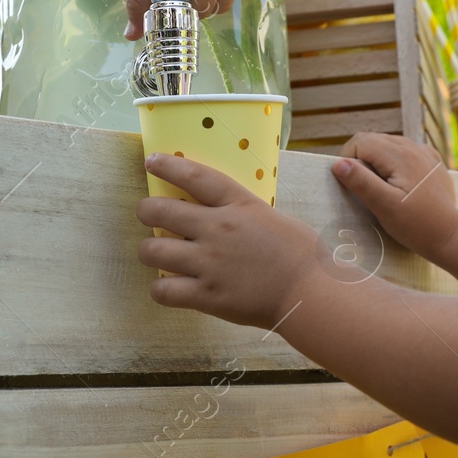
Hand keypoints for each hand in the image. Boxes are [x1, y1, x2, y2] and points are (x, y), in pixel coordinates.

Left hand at [136, 154, 320, 329]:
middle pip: (160, 211)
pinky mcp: (206, 295)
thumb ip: (241, 213)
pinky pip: (163, 290)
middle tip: (148, 215)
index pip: (193, 175)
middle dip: (146, 211)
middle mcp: (217, 229)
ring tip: (155, 253)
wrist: (310, 292)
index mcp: (237, 204)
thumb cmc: (301, 253)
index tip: (151, 161)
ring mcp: (208, 263)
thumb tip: (221, 214)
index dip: (167, 165)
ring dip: (148, 251)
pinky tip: (168, 287)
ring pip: (152, 251)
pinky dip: (160, 289)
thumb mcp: (270, 217)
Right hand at [331, 133, 457, 261]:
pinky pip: (405, 152)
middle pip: (373, 140)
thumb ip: (361, 182)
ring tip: (382, 188)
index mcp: (399, 155)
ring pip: (388, 144)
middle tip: (365, 189)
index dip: (348, 160)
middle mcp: (413, 147)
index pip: (359, 141)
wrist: (451, 237)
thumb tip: (338, 164)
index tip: (351, 184)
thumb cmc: (416, 225)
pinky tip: (399, 182)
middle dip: (361, 160)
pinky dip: (394, 162)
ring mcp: (425, 153)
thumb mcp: (384, 206)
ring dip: (377, 161)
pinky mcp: (431, 163)